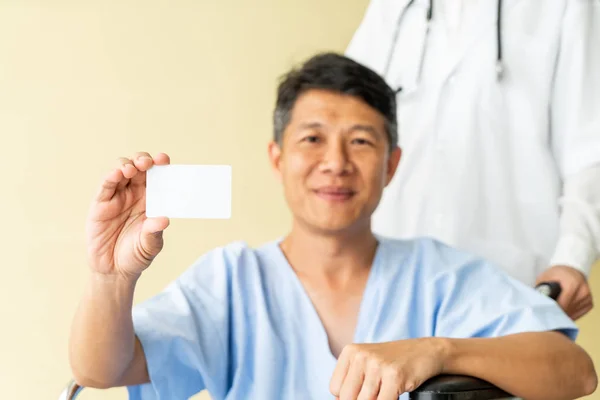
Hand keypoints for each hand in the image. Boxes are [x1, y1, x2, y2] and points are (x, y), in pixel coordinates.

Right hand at [86, 152, 170, 278]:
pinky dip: (111, 176)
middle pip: (139, 168)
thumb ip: (154, 233)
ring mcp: (117, 197)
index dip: (160, 165)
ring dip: (128, 165)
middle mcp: (135, 194)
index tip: (164, 159)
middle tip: (149, 163)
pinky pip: (105, 185)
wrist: (113, 270)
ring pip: (122, 171)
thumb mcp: (149, 246)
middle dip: (144, 160)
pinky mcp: (100, 203)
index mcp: (151, 200)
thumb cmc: (136, 256)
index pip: (157, 176)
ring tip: (133, 169)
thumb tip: (164, 220)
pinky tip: (118, 174)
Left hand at [329, 339, 445, 399]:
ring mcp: (378, 365)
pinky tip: (394, 395)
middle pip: (347, 397)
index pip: (335, 388)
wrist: (425, 351)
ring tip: (386, 392)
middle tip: (377, 393)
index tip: (362, 392)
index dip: (348, 397)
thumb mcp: (367, 363)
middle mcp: (361, 355)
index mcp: (350, 352)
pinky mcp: (394, 376)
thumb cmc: (393, 362)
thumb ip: (351, 381)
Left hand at [536, 265, 593, 319]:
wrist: (571, 270)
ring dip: (563, 314)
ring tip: (553, 311)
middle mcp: (583, 291)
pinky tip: (562, 311)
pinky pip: (578, 314)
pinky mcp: (589, 303)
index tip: (544, 312)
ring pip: (572, 313)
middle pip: (568, 309)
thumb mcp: (546, 277)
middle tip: (546, 313)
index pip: (563, 303)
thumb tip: (535, 302)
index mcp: (572, 283)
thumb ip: (541, 289)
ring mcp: (588, 298)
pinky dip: (569, 314)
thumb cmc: (557, 274)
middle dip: (556, 312)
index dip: (553, 309)